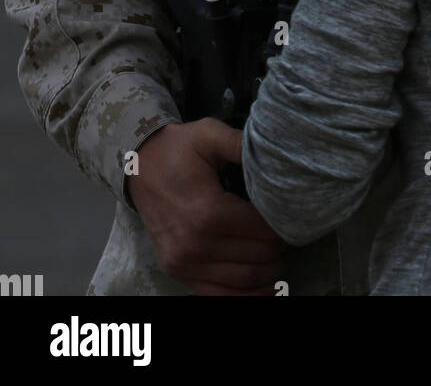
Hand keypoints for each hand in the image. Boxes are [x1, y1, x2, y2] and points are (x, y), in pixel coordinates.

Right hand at [129, 119, 286, 294]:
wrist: (138, 166)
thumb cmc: (178, 149)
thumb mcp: (209, 134)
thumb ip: (241, 143)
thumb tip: (274, 149)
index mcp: (208, 212)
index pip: (262, 231)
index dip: (283, 225)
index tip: (292, 215)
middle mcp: (195, 244)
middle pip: (257, 257)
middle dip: (279, 248)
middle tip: (289, 234)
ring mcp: (184, 263)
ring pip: (243, 281)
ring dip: (268, 273)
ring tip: (279, 257)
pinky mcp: (178, 273)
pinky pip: (218, 296)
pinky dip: (246, 296)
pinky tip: (265, 287)